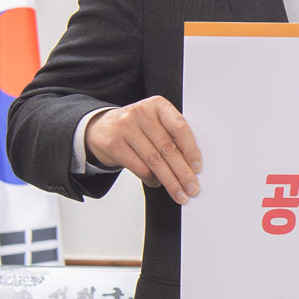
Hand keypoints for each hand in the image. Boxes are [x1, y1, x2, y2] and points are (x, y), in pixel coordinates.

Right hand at [85, 96, 201, 204]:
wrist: (101, 127)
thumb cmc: (138, 127)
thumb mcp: (156, 122)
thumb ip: (173, 135)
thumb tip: (193, 165)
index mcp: (158, 105)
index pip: (179, 127)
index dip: (191, 150)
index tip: (198, 168)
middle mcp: (141, 113)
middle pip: (167, 148)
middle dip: (183, 172)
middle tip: (192, 188)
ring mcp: (125, 128)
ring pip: (154, 161)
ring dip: (170, 181)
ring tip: (179, 193)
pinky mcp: (113, 144)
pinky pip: (139, 167)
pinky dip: (152, 179)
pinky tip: (158, 183)